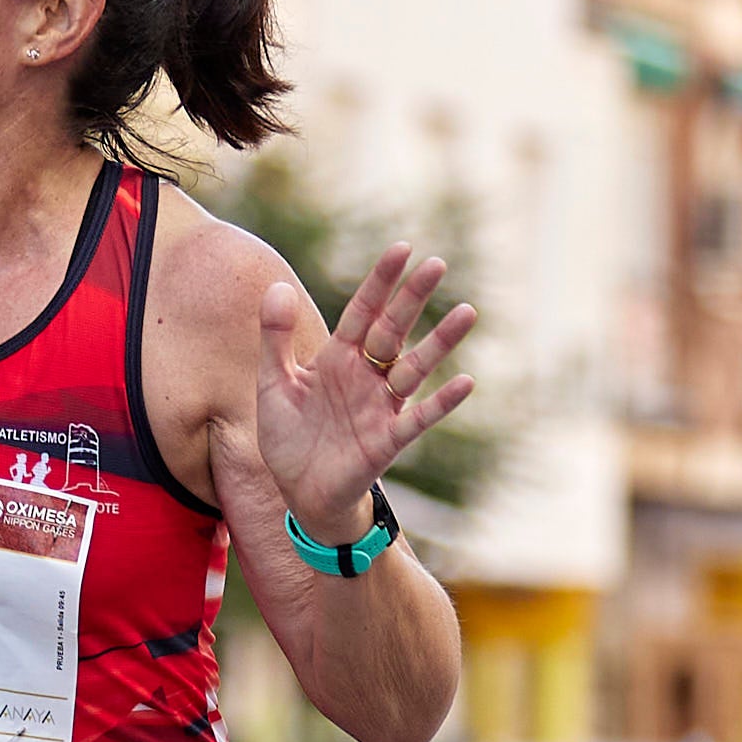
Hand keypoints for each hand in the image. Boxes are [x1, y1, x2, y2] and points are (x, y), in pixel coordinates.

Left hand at [240, 243, 479, 550]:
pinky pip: (420, 417)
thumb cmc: (288, 437)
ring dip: (440, 341)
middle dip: (413, 298)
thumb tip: (277, 285)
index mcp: (339, 357)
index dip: (381, 282)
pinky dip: (442, 401)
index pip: (364, 311)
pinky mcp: (389, 439)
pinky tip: (465, 381)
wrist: (299, 492)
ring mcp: (381, 406)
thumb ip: (275, 338)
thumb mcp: (274, 383)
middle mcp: (366, 376)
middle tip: (437, 264)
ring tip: (467, 312)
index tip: (402, 249)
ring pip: (415, 366)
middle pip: (393, 330)